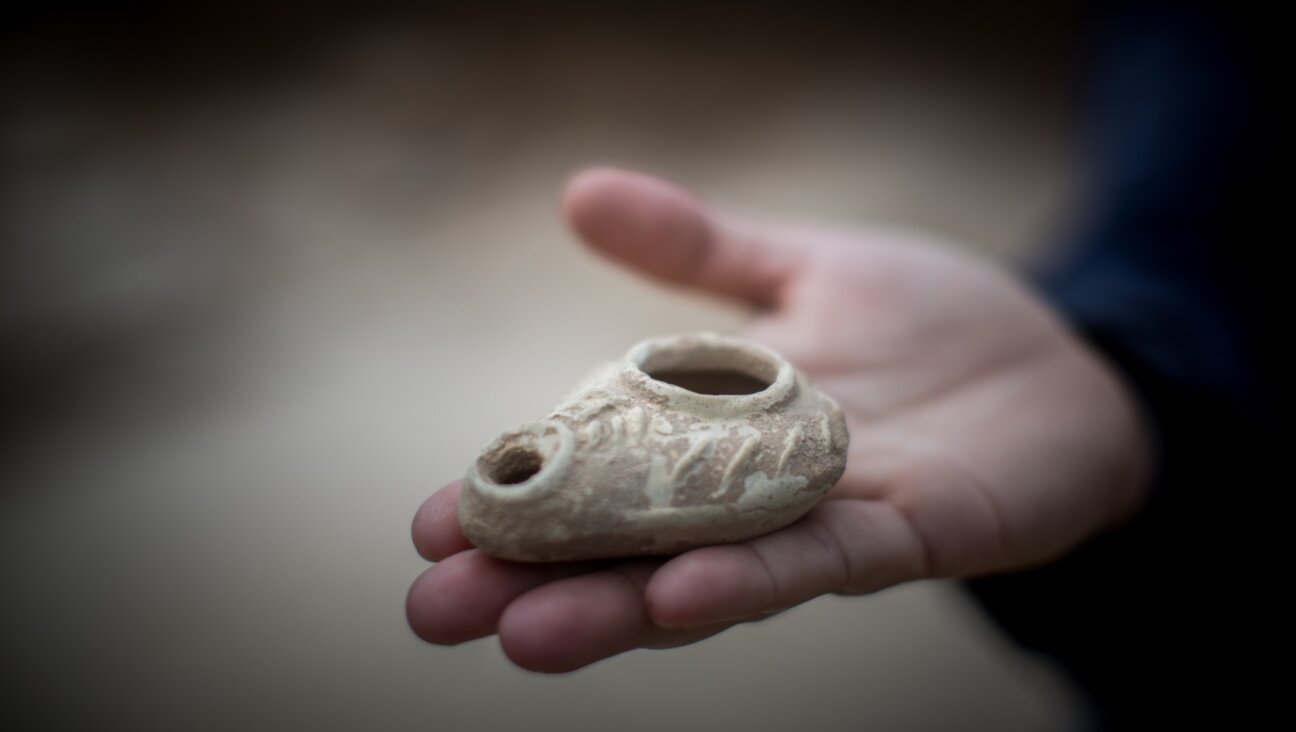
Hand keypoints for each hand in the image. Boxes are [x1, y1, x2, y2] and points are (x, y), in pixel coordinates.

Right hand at [406, 168, 1150, 671]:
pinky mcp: (911, 534)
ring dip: (619, 607)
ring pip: (709, 573)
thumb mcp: (803, 267)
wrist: (1065, 360)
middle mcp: (753, 493)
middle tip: (431, 613)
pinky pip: (824, 564)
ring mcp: (825, 521)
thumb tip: (577, 192)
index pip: (598, 469)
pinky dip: (750, 579)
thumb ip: (699, 248)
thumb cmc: (932, 322)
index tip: (429, 524)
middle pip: (631, 545)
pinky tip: (680, 596)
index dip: (519, 494)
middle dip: (534, 578)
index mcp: (715, 431)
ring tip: (526, 632)